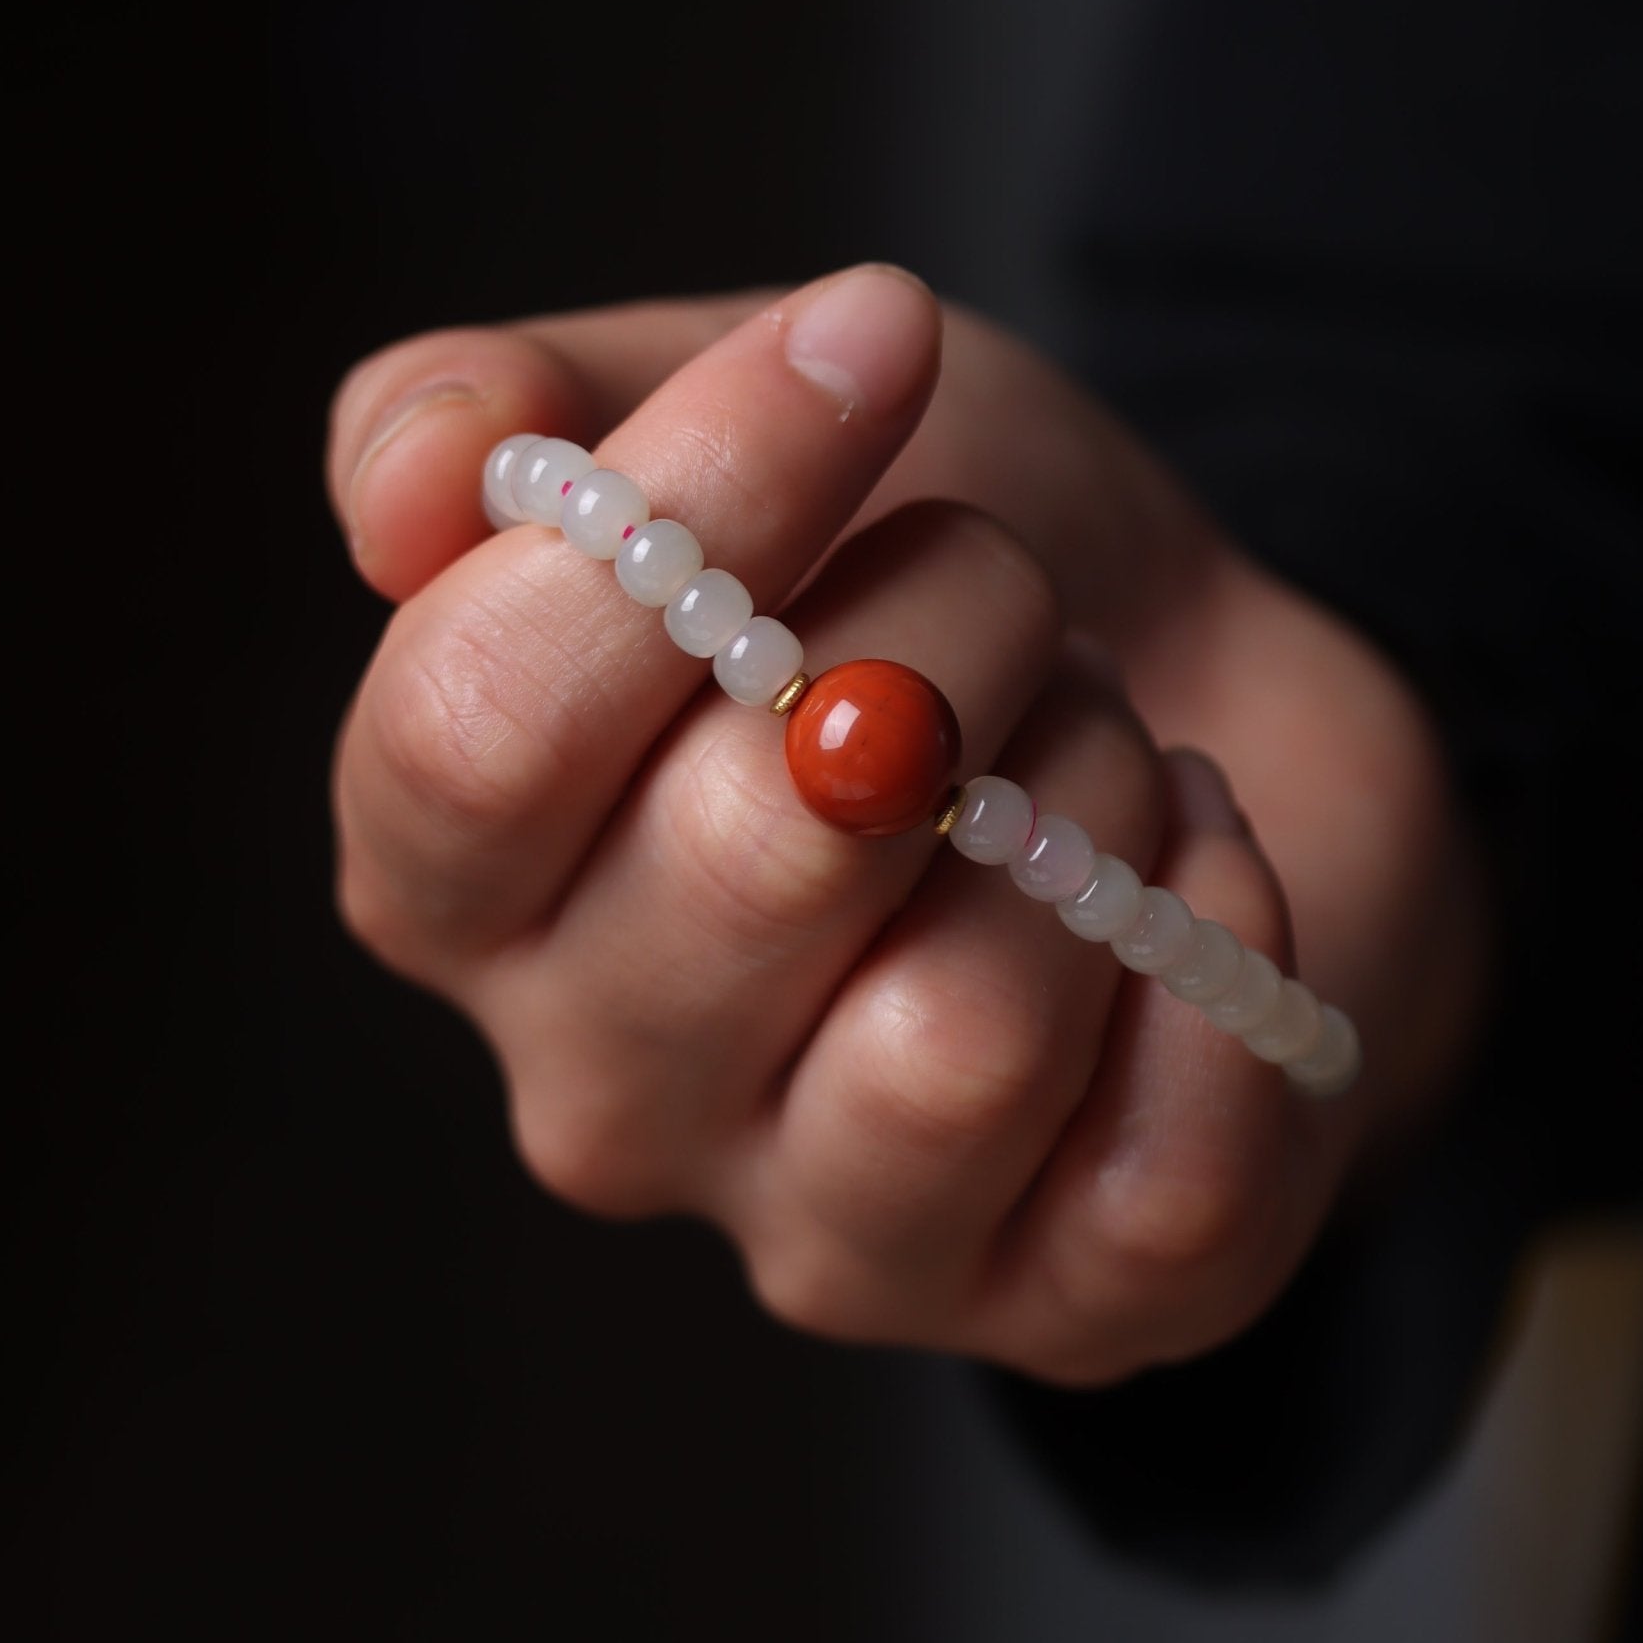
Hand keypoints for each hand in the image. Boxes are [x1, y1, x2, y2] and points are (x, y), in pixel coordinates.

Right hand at [325, 266, 1488, 1383]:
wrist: (1187, 690)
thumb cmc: (918, 569)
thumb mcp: (710, 412)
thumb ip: (504, 419)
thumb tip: (416, 483)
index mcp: (471, 886)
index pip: (471, 734)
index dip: (693, 508)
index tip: (874, 336)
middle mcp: (607, 1095)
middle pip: (752, 861)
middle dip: (948, 636)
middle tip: (1008, 583)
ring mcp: (829, 1231)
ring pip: (960, 1040)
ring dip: (1087, 802)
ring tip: (1096, 744)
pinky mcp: (1058, 1306)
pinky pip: (1167, 1169)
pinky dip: (1226, 942)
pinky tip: (1198, 865)